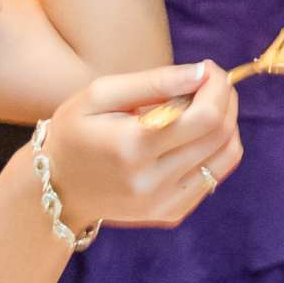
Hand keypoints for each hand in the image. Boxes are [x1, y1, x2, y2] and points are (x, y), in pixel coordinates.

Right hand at [42, 61, 240, 233]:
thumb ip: (154, 81)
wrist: (56, 188)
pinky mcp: (171, 213)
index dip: (218, 87)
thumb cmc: (74, 131)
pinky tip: (194, 135)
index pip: (205, 117)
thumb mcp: (100, 95)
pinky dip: (216, 150)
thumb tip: (202, 73)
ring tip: (205, 106)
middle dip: (226, 100)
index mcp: (133, 146)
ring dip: (227, 124)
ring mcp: (164, 203)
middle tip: (211, 82)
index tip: (209, 69)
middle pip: (220, 135)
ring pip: (226, 157)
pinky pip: (215, 177)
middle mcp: (152, 181)